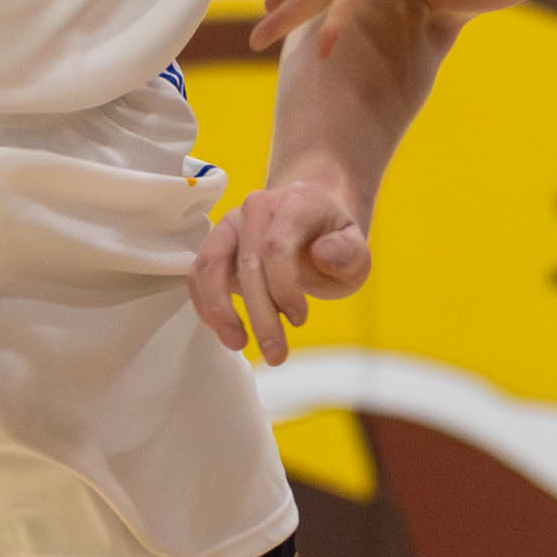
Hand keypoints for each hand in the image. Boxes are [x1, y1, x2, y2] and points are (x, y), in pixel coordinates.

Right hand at [189, 181, 373, 363]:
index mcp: (296, 202)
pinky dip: (207, 305)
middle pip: (248, 263)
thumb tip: (322, 255)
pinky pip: (200, 273)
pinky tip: (225, 331)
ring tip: (238, 344)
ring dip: (221, 310)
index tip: (300, 320)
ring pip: (212, 265)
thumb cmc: (333, 242)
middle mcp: (258, 207)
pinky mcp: (216, 243)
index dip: (283, 288)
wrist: (312, 223)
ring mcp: (232, 223)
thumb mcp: (356, 250)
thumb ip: (349, 254)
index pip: (276, 246)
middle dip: (260, 314)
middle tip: (276, 354)